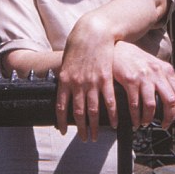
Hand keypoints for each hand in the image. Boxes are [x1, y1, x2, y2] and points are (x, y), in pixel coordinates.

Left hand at [55, 14, 117, 141]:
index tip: (63, 131)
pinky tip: (113, 123)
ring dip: (94, 126)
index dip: (61, 121)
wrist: (92, 34)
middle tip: (84, 139)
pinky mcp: (105, 79)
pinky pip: (108, 101)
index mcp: (65, 80)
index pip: (61, 107)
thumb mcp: (67, 63)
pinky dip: (111, 114)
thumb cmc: (79, 48)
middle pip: (78, 113)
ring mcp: (91, 82)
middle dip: (81, 129)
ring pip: (93, 110)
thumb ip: (66, 79)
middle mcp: (77, 84)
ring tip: (95, 136)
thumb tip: (63, 92)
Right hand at [112, 41, 174, 129]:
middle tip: (163, 125)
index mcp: (166, 70)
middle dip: (167, 118)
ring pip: (151, 105)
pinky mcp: (130, 80)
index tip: (172, 117)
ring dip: (148, 119)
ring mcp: (144, 76)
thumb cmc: (134, 58)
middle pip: (169, 101)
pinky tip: (134, 120)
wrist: (117, 49)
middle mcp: (157, 73)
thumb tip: (169, 99)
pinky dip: (135, 116)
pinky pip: (134, 104)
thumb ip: (162, 78)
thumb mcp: (154, 64)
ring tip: (144, 123)